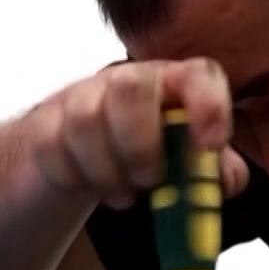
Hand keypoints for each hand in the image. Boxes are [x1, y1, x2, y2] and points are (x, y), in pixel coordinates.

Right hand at [26, 57, 250, 209]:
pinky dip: (73, 180)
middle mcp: (131, 80)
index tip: (210, 146)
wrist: (82, 164)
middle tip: (150, 180)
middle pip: (130, 88)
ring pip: (85, 120)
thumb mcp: (193, 168)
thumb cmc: (152, 158)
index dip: (207, 106)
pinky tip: (89, 188)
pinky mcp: (46, 121)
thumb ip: (218, 174)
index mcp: (176, 85)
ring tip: (122, 194)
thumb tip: (222, 178)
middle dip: (141, 144)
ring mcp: (83, 95)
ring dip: (105, 171)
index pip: (197, 75)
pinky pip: (51, 147)